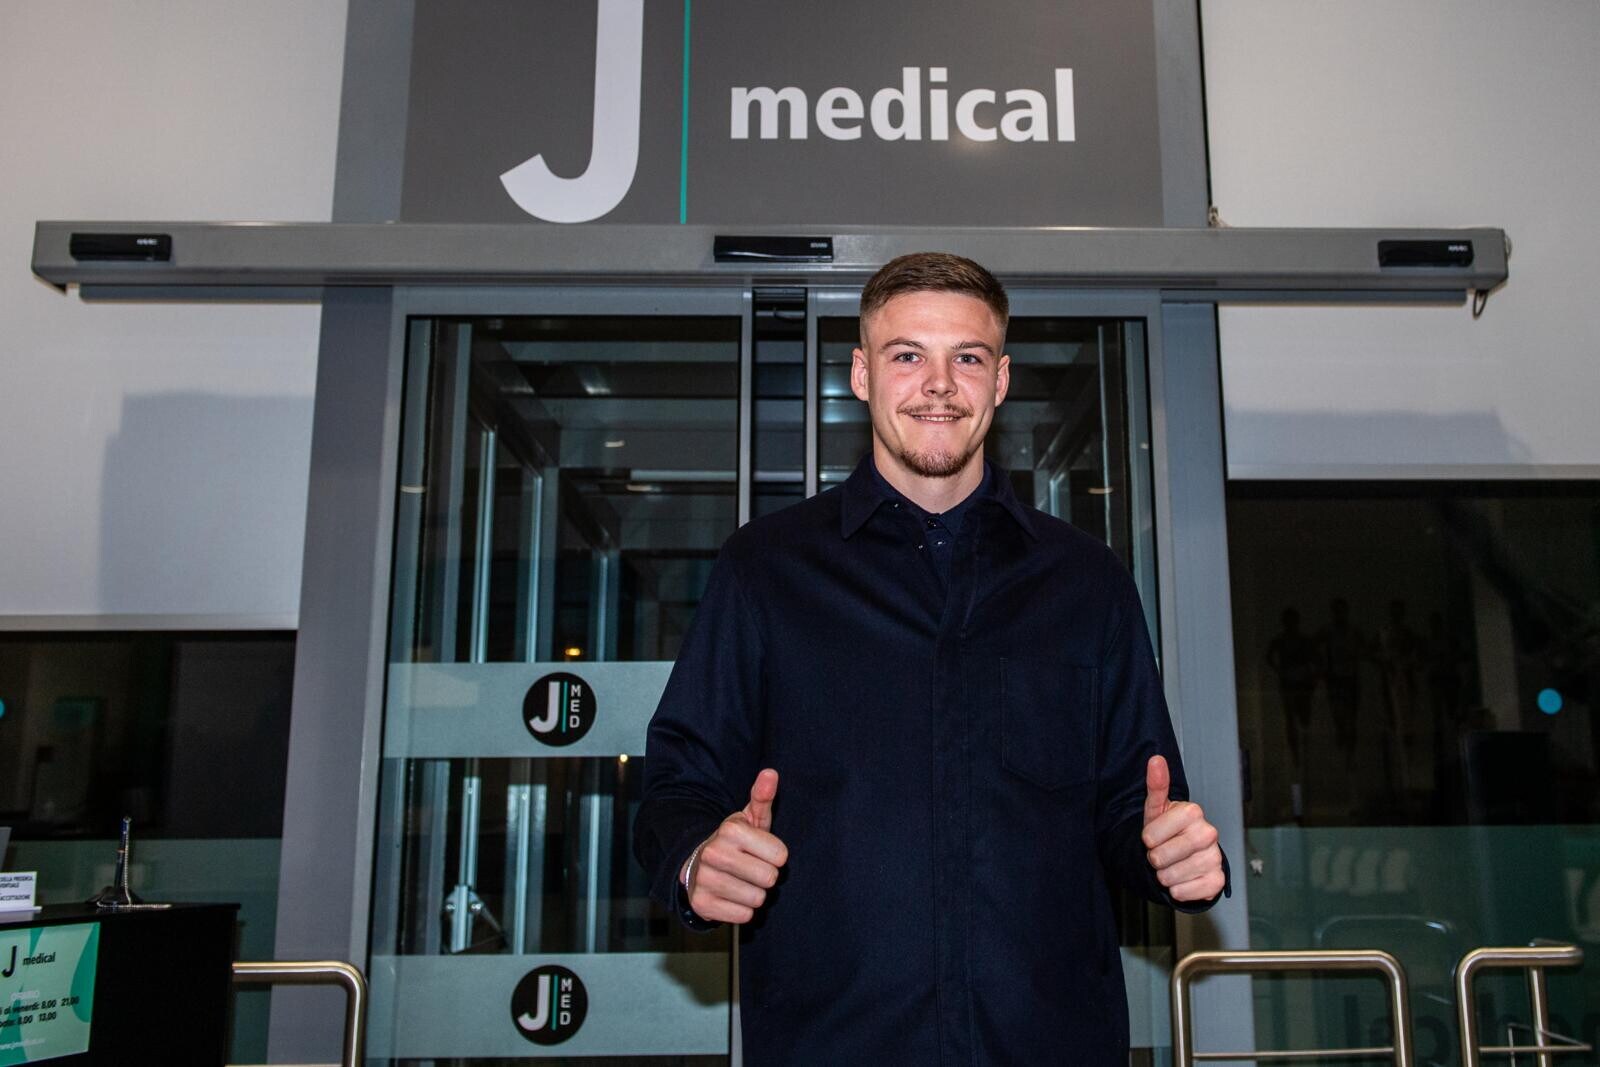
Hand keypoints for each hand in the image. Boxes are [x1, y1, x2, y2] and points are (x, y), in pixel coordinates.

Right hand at [683, 769, 788, 923]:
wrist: (696, 865)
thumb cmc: (733, 842)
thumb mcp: (748, 819)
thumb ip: (762, 797)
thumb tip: (771, 773)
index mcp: (731, 830)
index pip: (781, 856)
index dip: (775, 856)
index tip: (759, 851)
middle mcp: (714, 853)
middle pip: (770, 878)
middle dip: (765, 876)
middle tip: (750, 868)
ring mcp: (705, 880)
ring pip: (757, 899)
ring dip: (754, 894)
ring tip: (740, 881)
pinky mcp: (702, 905)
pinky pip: (744, 916)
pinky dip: (741, 909)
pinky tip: (730, 896)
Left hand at [1141, 755, 1224, 902]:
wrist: (1183, 857)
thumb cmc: (1168, 832)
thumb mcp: (1156, 810)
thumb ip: (1156, 786)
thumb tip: (1156, 760)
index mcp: (1193, 812)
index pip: (1151, 835)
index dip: (1147, 840)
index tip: (1153, 837)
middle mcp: (1209, 833)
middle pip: (1161, 857)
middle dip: (1155, 859)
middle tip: (1161, 853)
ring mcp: (1215, 857)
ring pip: (1171, 876)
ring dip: (1164, 876)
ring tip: (1171, 865)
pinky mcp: (1218, 880)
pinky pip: (1185, 892)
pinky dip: (1177, 890)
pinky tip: (1182, 879)